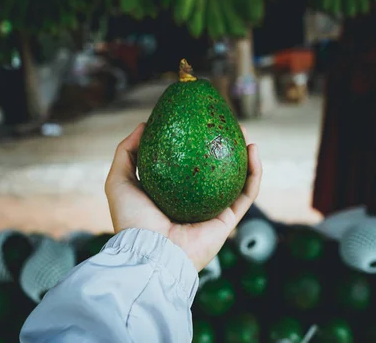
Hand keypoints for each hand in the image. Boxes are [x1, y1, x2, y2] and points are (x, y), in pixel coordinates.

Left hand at [105, 123, 261, 270]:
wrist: (149, 252)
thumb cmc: (132, 219)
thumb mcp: (119, 180)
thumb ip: (126, 152)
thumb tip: (143, 125)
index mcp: (172, 195)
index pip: (189, 166)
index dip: (197, 144)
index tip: (200, 122)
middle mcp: (195, 204)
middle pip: (216, 171)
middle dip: (225, 147)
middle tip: (227, 125)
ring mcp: (213, 213)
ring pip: (237, 180)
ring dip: (246, 156)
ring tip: (245, 133)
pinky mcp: (228, 222)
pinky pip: (247, 194)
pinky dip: (255, 172)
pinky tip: (253, 150)